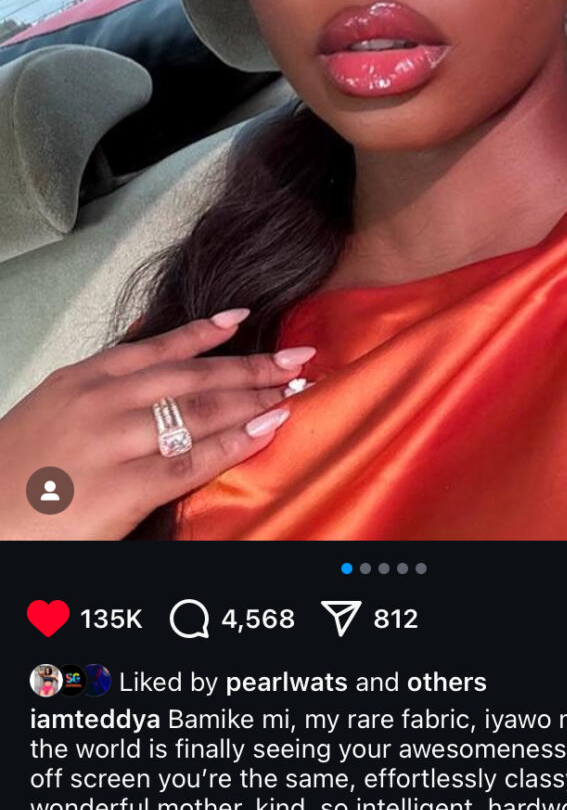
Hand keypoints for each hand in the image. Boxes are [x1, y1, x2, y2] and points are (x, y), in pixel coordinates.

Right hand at [0, 309, 315, 539]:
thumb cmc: (18, 471)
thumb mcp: (52, 405)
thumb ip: (102, 379)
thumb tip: (146, 342)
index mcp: (83, 379)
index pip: (157, 347)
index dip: (207, 334)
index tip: (247, 319)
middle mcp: (100, 403)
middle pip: (192, 377)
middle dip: (251, 366)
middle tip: (296, 359)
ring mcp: (112, 445)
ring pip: (199, 412)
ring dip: (253, 399)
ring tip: (291, 391)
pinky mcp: (122, 489)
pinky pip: (191, 460)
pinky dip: (234, 443)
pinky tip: (265, 430)